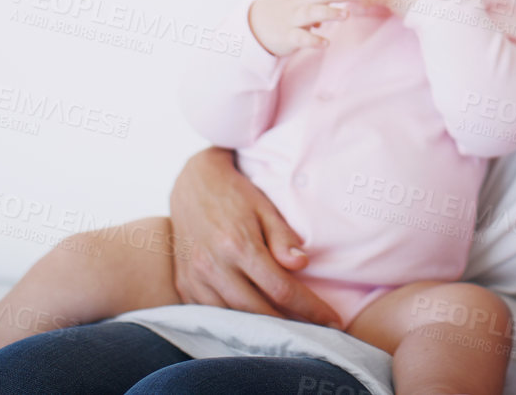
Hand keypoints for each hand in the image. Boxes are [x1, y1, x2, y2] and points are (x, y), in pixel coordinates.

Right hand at [168, 148, 344, 328]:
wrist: (191, 185)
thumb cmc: (234, 194)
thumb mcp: (264, 207)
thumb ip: (282, 237)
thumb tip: (302, 264)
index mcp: (238, 245)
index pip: (281, 289)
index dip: (310, 308)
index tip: (331, 320)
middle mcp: (213, 266)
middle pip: (258, 311)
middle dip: (291, 325)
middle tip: (315, 330)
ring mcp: (195, 279)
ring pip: (234, 318)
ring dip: (263, 328)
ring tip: (289, 329)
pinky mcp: (184, 285)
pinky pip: (212, 314)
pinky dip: (235, 320)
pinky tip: (255, 321)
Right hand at [246, 0, 357, 56]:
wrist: (251, 26)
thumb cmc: (277, 11)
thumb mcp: (294, 0)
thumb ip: (315, 0)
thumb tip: (338, 4)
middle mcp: (296, 4)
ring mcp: (291, 20)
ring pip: (311, 12)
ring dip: (329, 13)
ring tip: (346, 15)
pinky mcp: (286, 37)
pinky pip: (301, 38)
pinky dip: (313, 40)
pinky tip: (326, 43)